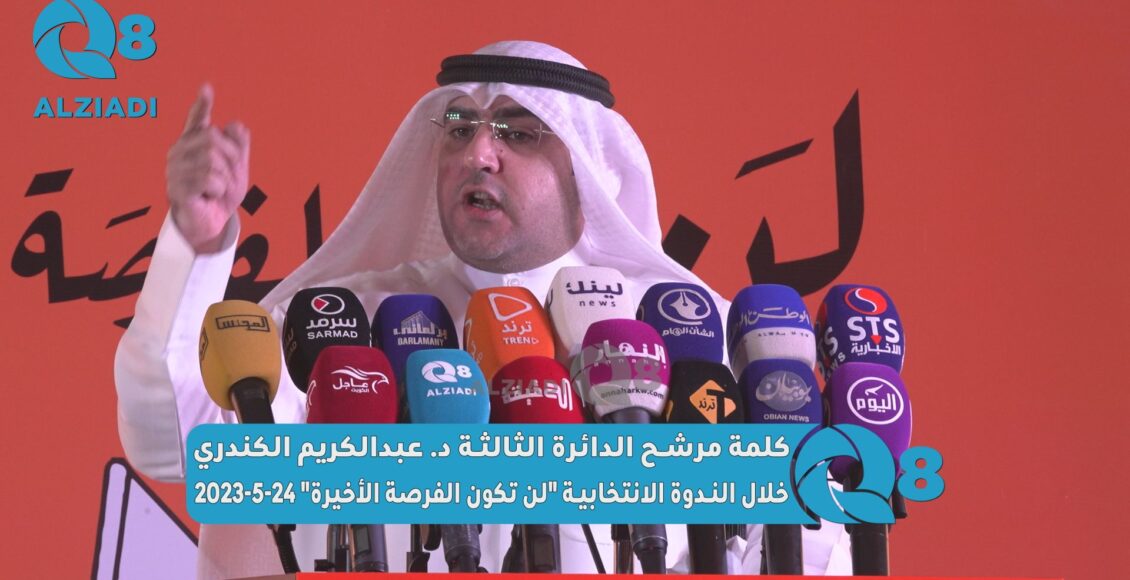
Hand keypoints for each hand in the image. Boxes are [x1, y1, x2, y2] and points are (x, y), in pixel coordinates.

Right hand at [166, 83, 250, 253]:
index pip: (197, 120)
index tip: (207, 88)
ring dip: (225, 179)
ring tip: (217, 190)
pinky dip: (218, 190)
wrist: (211, 222)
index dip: (201, 105)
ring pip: (213, 160)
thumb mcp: (236, 169)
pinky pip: (209, 178)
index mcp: (194, 144)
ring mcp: (175, 169)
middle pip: (214, 139)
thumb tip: (236, 124)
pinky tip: (209, 196)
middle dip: (231, 160)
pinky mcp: (176, 187)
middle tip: (227, 179)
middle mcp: (180, 152)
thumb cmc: (220, 194)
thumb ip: (238, 146)